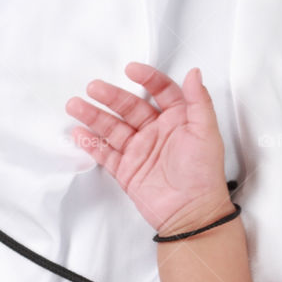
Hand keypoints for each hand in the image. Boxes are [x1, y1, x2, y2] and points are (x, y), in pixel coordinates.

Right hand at [65, 62, 231, 235]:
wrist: (191, 212)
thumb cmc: (204, 173)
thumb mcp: (206, 132)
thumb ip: (199, 101)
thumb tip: (194, 73)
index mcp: (179, 120)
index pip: (162, 92)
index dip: (148, 79)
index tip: (131, 69)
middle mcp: (158, 132)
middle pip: (130, 107)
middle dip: (111, 96)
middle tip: (94, 87)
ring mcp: (140, 150)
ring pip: (113, 127)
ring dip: (94, 116)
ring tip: (75, 105)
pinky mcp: (127, 170)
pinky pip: (105, 153)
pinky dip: (91, 143)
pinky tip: (78, 132)